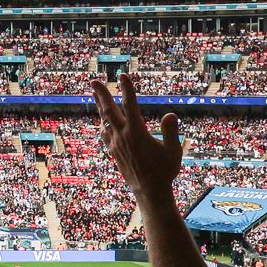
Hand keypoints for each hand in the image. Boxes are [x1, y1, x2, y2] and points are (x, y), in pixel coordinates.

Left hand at [89, 76, 183, 200]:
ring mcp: (116, 144)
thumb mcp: (173, 150)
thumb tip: (170, 114)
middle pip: (109, 110)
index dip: (127, 89)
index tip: (123, 76)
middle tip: (93, 81)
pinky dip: (103, 123)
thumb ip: (171, 132)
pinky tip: (102, 121)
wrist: (149, 191)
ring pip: (105, 121)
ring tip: (95, 94)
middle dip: (102, 94)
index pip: (130, 105)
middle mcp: (123, 136)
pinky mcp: (114, 152)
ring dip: (99, 106)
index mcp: (137, 132)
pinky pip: (105, 133)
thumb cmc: (164, 171)